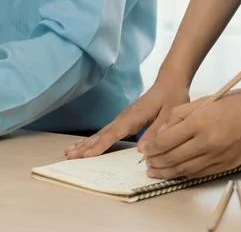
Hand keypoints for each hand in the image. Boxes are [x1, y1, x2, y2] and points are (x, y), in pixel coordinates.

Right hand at [65, 82, 188, 158]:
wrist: (169, 83)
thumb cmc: (171, 98)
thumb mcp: (170, 115)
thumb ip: (156, 131)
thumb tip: (141, 150)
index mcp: (133, 117)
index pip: (113, 133)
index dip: (99, 145)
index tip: (86, 155)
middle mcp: (123, 117)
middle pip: (101, 134)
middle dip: (85, 146)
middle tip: (69, 156)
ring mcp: (121, 118)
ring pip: (100, 133)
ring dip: (84, 143)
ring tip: (69, 152)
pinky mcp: (123, 120)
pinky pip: (105, 132)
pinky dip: (93, 140)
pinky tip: (85, 145)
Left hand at [142, 84, 240, 178]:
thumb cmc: (234, 101)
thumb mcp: (203, 101)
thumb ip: (177, 116)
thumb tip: (160, 134)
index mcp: (200, 123)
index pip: (166, 141)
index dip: (151, 148)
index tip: (143, 150)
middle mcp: (209, 142)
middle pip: (173, 158)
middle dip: (156, 163)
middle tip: (147, 164)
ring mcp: (220, 156)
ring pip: (186, 169)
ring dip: (168, 173)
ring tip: (156, 172)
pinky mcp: (229, 164)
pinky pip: (202, 173)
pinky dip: (186, 174)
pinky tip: (177, 172)